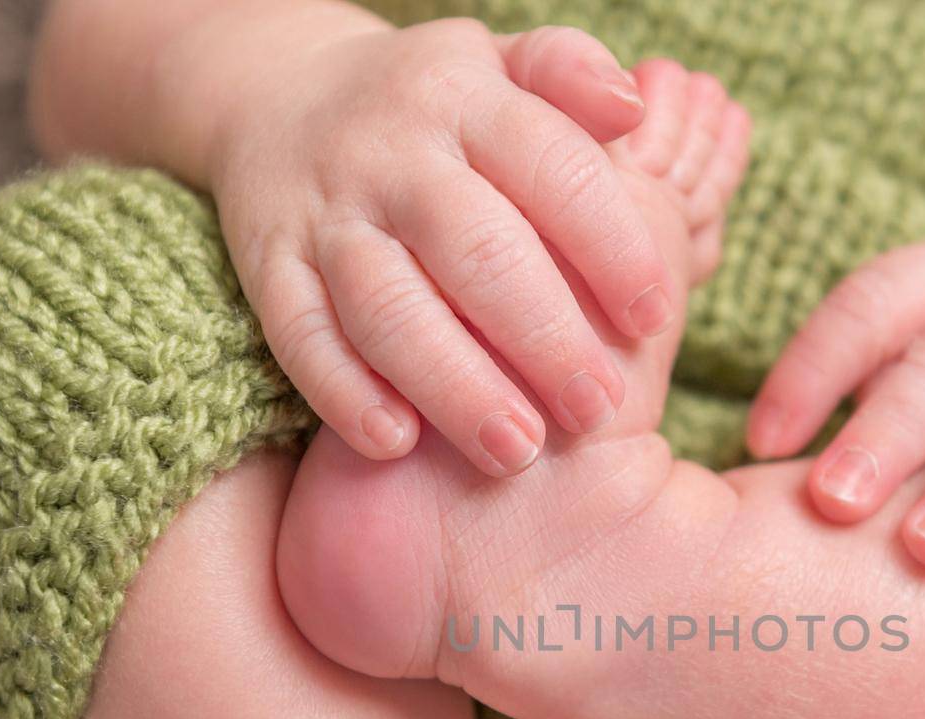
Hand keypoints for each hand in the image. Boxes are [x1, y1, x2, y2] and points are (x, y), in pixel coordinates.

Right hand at [210, 16, 677, 471]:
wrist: (279, 93)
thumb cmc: (433, 105)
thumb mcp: (500, 62)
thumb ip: (569, 75)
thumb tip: (631, 107)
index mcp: (466, 98)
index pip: (553, 168)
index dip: (611, 247)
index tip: (653, 319)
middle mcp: (391, 153)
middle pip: (475, 250)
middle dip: (544, 338)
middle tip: (597, 410)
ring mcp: (326, 213)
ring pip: (387, 306)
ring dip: (454, 385)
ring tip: (515, 451)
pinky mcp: (271, 266)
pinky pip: (301, 335)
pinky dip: (343, 392)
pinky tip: (396, 443)